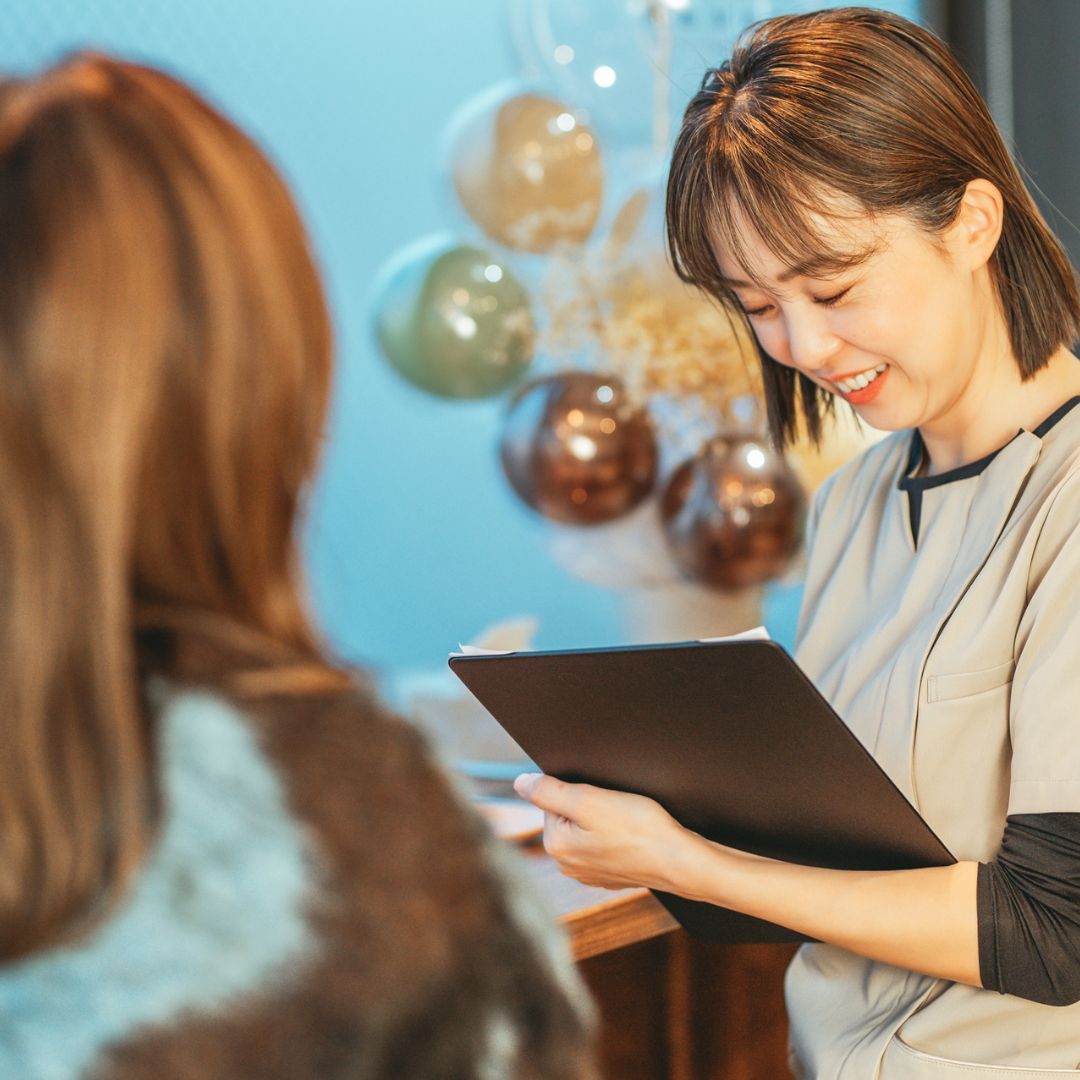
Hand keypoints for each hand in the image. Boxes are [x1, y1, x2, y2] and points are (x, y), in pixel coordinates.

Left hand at [513, 773, 699, 892]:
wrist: (679, 860)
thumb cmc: (639, 829)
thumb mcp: (589, 800)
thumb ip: (549, 790)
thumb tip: (520, 783)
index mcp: (556, 846)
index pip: (552, 800)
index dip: (577, 790)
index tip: (599, 797)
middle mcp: (567, 864)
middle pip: (569, 816)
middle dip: (589, 806)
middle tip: (615, 808)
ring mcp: (589, 872)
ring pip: (588, 830)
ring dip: (603, 821)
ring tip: (625, 823)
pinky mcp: (609, 874)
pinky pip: (605, 844)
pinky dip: (616, 836)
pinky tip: (631, 837)